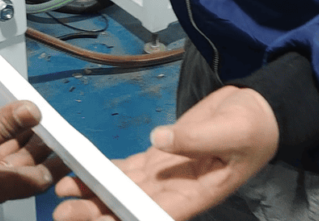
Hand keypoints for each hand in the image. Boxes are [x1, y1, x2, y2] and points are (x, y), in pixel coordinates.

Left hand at [53, 87, 278, 220]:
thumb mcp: (231, 132)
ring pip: (122, 190)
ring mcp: (166, 174)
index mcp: (197, 194)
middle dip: (98, 213)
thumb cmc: (253, 126)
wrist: (257, 108)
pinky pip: (127, 169)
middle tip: (64, 213)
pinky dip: (103, 171)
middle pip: (130, 207)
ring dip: (93, 193)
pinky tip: (79, 173)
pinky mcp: (159, 155)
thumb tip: (160, 138)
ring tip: (61, 192)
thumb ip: (196, 138)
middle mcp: (177, 191)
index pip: (156, 216)